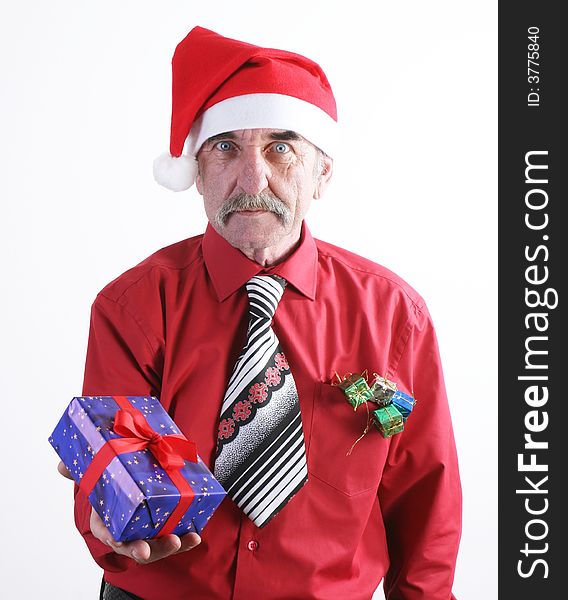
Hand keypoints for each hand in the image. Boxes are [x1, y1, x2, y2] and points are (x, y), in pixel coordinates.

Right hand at [57, 460, 200, 562]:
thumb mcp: (97, 476)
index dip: (114, 538)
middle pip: (133, 546)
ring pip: (157, 546)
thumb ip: (80, 471)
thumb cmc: (114, 483)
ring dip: (169, 546)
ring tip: (184, 539)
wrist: (132, 478)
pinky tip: (196, 534)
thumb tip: (61, 466)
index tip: (120, 540)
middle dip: (142, 550)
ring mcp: (148, 531)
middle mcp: (128, 530)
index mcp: (108, 521)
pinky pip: (176, 536)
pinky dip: (186, 538)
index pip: (108, 534)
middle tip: (148, 550)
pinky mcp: (166, 526)